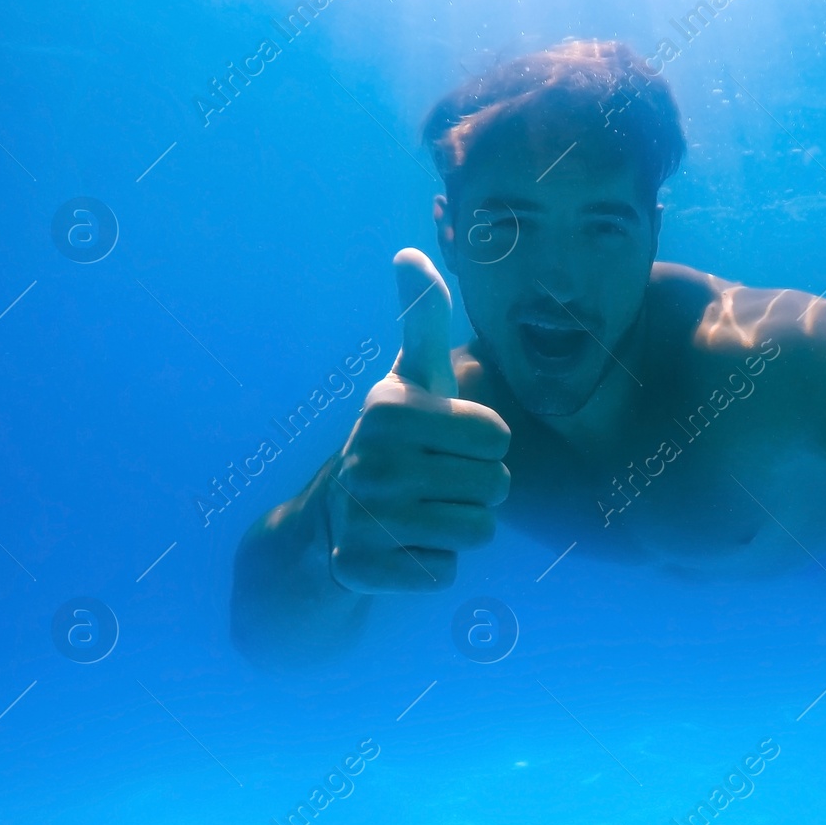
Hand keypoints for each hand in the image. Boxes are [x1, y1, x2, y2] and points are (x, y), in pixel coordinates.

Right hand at [326, 248, 510, 591]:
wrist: (327, 524)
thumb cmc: (394, 443)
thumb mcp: (410, 381)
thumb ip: (423, 321)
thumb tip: (410, 251)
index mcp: (390, 408)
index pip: (498, 436)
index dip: (483, 446)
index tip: (443, 444)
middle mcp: (370, 459)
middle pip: (496, 487)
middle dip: (477, 491)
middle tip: (432, 484)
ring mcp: (362, 517)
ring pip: (478, 532)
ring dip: (460, 530)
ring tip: (420, 515)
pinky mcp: (360, 570)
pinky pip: (446, 573)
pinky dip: (432, 567)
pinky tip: (400, 551)